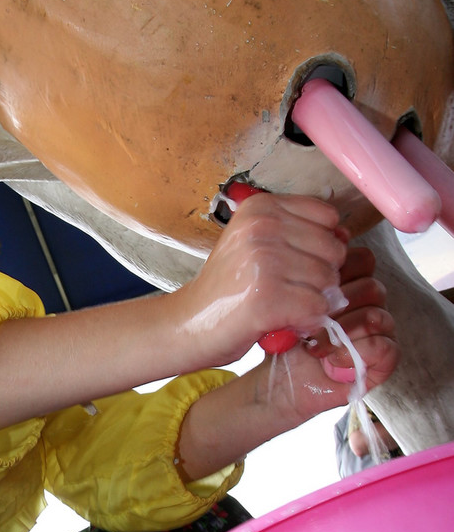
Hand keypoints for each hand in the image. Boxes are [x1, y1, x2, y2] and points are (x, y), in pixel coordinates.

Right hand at [176, 194, 348, 367]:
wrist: (187, 323)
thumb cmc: (226, 289)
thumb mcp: (253, 242)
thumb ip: (296, 231)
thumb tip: (345, 236)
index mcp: (260, 208)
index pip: (329, 217)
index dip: (321, 246)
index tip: (294, 265)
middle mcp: (262, 228)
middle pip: (334, 250)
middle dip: (320, 278)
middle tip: (288, 291)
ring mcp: (263, 261)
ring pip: (329, 282)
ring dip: (313, 302)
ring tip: (283, 307)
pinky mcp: (266, 298)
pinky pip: (316, 309)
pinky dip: (306, 322)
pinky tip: (283, 322)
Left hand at [271, 245, 398, 420]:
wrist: (277, 384)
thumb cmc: (282, 343)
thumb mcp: (288, 304)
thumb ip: (306, 280)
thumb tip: (323, 256)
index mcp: (350, 283)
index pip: (363, 260)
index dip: (337, 275)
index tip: (306, 294)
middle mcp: (369, 304)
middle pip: (372, 286)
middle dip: (335, 307)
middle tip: (307, 325)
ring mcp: (380, 331)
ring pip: (377, 316)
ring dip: (341, 332)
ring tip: (314, 346)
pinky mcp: (384, 360)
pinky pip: (384, 346)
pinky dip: (354, 353)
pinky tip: (330, 361)